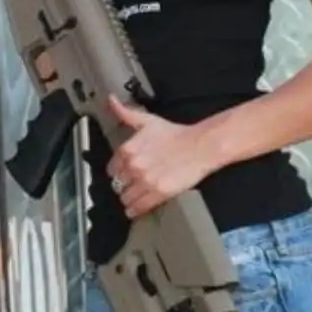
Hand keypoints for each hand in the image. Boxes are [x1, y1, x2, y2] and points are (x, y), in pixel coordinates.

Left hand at [106, 95, 218, 217]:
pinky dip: (135, 210)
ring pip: (125, 198)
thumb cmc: (177, 135)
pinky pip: (137, 208)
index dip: (118, 172)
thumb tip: (111, 101)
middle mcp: (133, 167)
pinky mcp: (158, 194)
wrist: (200, 146)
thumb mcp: (147, 121)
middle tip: (131, 184)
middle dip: (124, 185)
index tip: (123, 173)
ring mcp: (145, 181)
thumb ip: (125, 113)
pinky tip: (137, 208)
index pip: (111, 169)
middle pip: (117, 185)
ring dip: (129, 198)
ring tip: (135, 196)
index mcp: (128, 150)